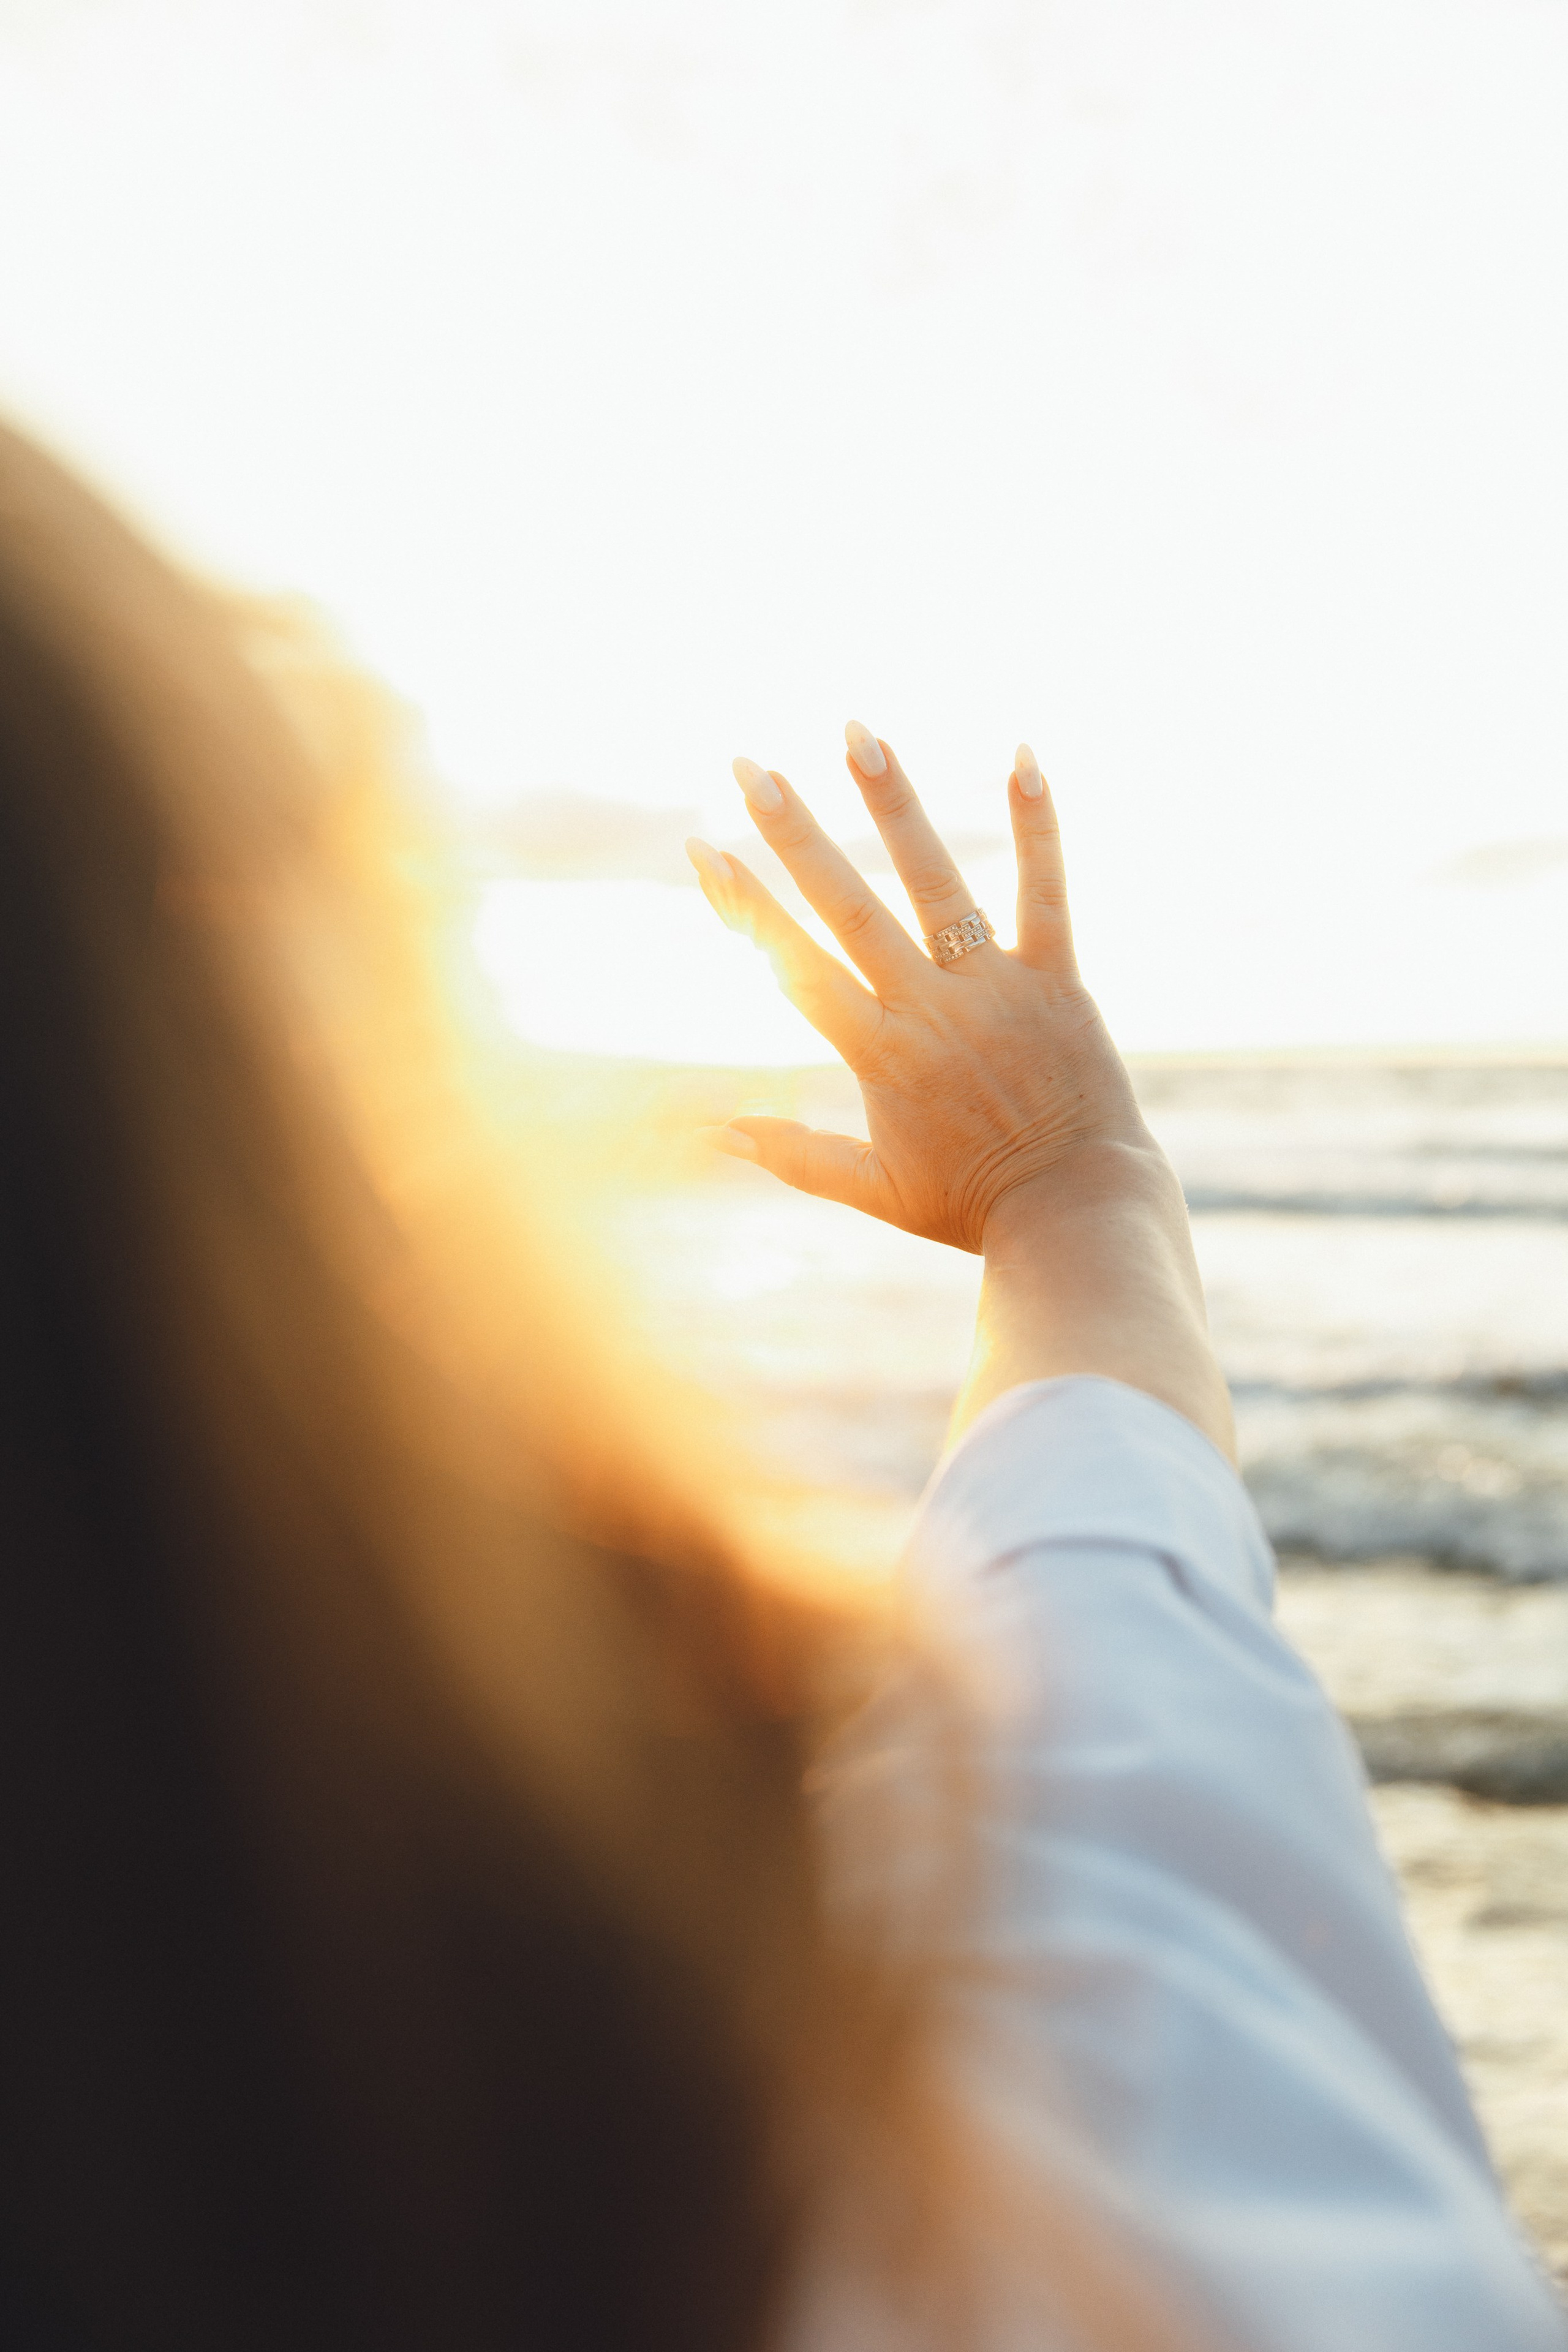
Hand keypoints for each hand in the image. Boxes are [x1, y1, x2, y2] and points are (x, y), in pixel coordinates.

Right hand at [688, 724, 1233, 1454]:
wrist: (1077, 1216)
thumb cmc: (972, 1210)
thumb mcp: (874, 1192)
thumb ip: (797, 1156)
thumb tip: (718, 1133)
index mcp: (877, 1055)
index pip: (792, 964)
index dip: (744, 905)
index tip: (703, 847)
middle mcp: (927, 1010)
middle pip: (846, 907)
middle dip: (794, 833)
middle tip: (748, 766)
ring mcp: (994, 989)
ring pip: (934, 881)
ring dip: (891, 803)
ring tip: (857, 732)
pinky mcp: (1059, 981)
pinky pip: (1045, 891)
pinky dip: (1037, 824)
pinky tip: (1021, 753)